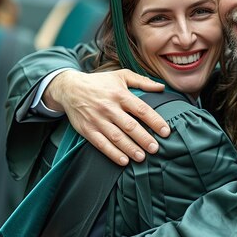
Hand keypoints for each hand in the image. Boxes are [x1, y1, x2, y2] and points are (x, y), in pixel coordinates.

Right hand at [43, 69, 169, 164]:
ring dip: (130, 149)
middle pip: (130, 126)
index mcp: (120, 94)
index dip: (155, 121)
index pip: (142, 109)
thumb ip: (142, 81)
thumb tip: (161, 87)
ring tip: (142, 157)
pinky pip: (101, 144)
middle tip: (156, 148)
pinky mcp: (87, 130)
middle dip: (144, 139)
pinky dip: (112, 154)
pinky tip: (124, 161)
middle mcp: (109, 108)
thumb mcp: (120, 76)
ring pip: (117, 137)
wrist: (70, 88)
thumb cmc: (99, 83)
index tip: (166, 132)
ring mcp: (97, 120)